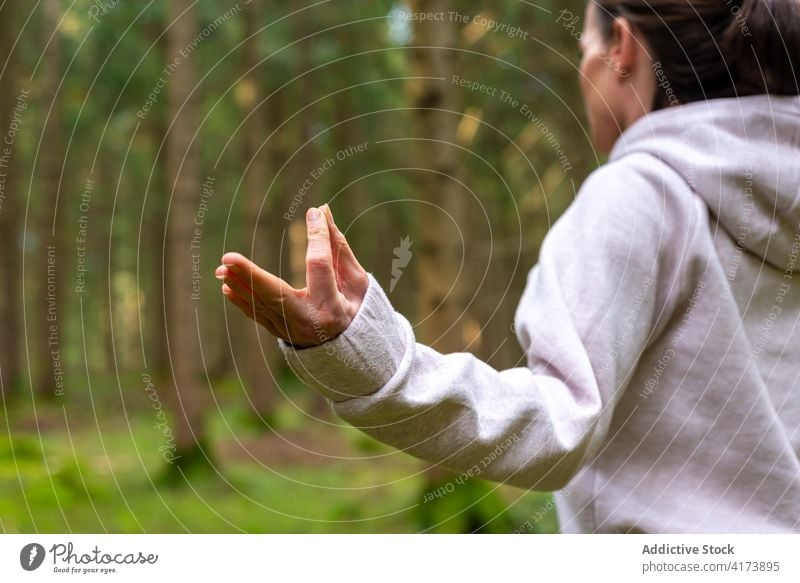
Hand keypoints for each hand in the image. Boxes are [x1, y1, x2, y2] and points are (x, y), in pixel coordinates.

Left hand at [216, 204, 368, 347]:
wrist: (349, 349)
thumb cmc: (353, 308)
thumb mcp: (355, 280)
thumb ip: (336, 246)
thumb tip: (320, 211)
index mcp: (333, 305)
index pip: (320, 266)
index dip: (317, 238)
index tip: (313, 213)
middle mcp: (309, 320)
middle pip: (276, 294)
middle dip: (251, 275)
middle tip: (228, 258)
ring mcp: (291, 330)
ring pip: (261, 305)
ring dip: (240, 284)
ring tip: (223, 267)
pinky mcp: (279, 333)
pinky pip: (257, 315)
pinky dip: (242, 301)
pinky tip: (227, 286)